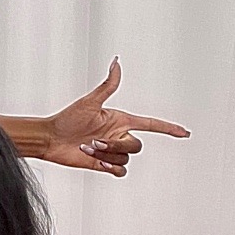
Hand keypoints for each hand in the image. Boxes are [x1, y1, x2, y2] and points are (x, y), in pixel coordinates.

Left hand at [39, 59, 188, 175]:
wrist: (50, 139)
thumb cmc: (66, 119)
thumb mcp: (90, 101)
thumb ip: (108, 84)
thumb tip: (116, 63)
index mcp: (120, 120)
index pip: (151, 124)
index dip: (168, 129)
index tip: (184, 133)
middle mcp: (118, 135)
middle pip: (136, 146)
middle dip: (116, 146)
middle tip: (93, 141)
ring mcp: (111, 151)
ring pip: (125, 159)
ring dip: (106, 155)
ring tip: (87, 148)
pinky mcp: (103, 164)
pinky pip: (120, 171)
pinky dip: (111, 167)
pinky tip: (96, 161)